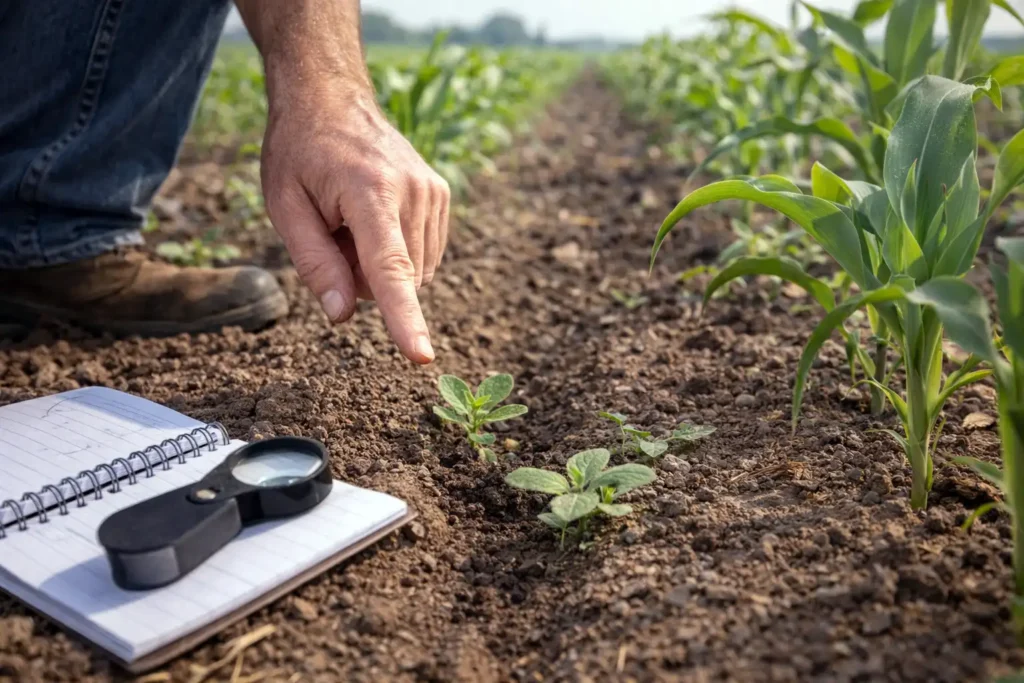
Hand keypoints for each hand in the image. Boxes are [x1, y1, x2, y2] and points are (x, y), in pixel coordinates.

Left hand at [260, 89, 449, 364]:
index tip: (422, 356)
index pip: (389, 270)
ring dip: (379, 263)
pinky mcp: (442, 195)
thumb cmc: (300, 151)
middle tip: (332, 231)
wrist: (331, 97)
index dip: (404, 319)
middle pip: (396, 278)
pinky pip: (423, 255)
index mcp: (370, 191)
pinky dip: (396, 251)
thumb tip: (343, 316)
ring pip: (413, 271)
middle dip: (361, 275)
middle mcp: (413, 191)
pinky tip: (373, 218)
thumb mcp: (285, 205)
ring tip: (352, 219)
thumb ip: (315, 264)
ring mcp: (433, 192)